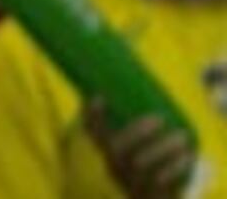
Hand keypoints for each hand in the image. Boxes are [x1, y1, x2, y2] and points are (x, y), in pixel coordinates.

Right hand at [86, 100, 201, 198]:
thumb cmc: (149, 167)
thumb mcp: (137, 150)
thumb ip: (137, 129)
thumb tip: (143, 93)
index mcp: (108, 153)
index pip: (93, 133)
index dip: (93, 116)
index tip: (99, 97)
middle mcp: (115, 169)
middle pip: (117, 150)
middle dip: (137, 132)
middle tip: (159, 118)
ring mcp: (132, 184)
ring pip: (141, 165)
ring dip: (162, 148)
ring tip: (181, 137)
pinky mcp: (151, 195)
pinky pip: (161, 182)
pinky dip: (175, 167)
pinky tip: (188, 156)